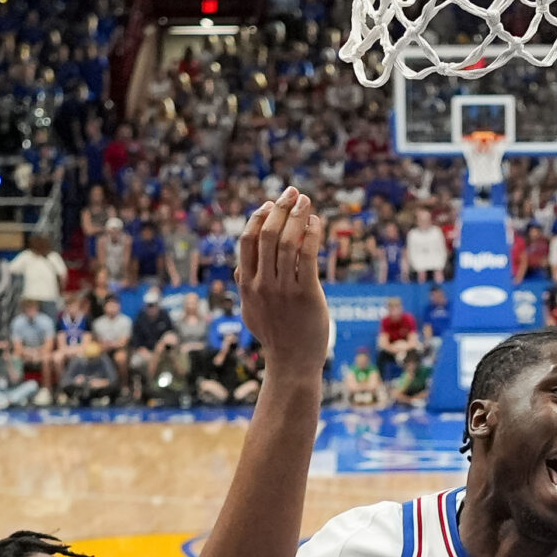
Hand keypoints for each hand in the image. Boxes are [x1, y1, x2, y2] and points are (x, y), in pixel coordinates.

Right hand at [236, 188, 329, 369]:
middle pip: (267, 235)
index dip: (258, 218)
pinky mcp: (306, 295)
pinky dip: (312, 234)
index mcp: (247, 285)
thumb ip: (246, 287)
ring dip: (297, 216)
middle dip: (279, 209)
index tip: (270, 204)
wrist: (292, 363)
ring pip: (287, 241)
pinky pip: (308, 255)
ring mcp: (283, 289)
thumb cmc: (275, 336)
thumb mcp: (251, 311)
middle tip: (292, 193)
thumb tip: (239, 268)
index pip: (247, 242)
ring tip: (306, 201)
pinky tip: (317, 222)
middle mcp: (262, 284)